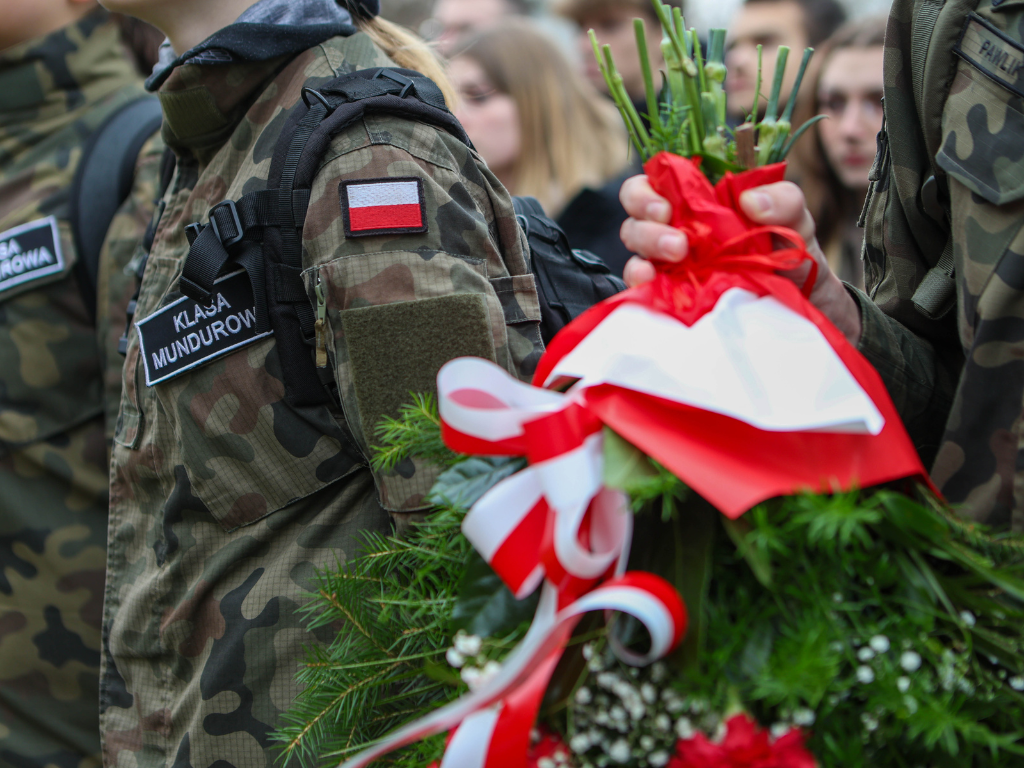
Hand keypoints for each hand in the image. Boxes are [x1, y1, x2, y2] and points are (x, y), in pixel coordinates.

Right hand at [618, 175, 862, 345]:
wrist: (804, 305)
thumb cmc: (792, 253)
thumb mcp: (797, 220)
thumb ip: (784, 200)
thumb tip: (751, 201)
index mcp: (699, 198)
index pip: (656, 182)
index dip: (648, 190)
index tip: (666, 206)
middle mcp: (677, 227)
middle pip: (637, 215)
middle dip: (646, 224)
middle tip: (678, 242)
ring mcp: (671, 263)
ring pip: (635, 249)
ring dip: (647, 250)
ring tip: (678, 258)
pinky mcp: (671, 294)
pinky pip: (643, 287)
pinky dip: (641, 284)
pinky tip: (653, 284)